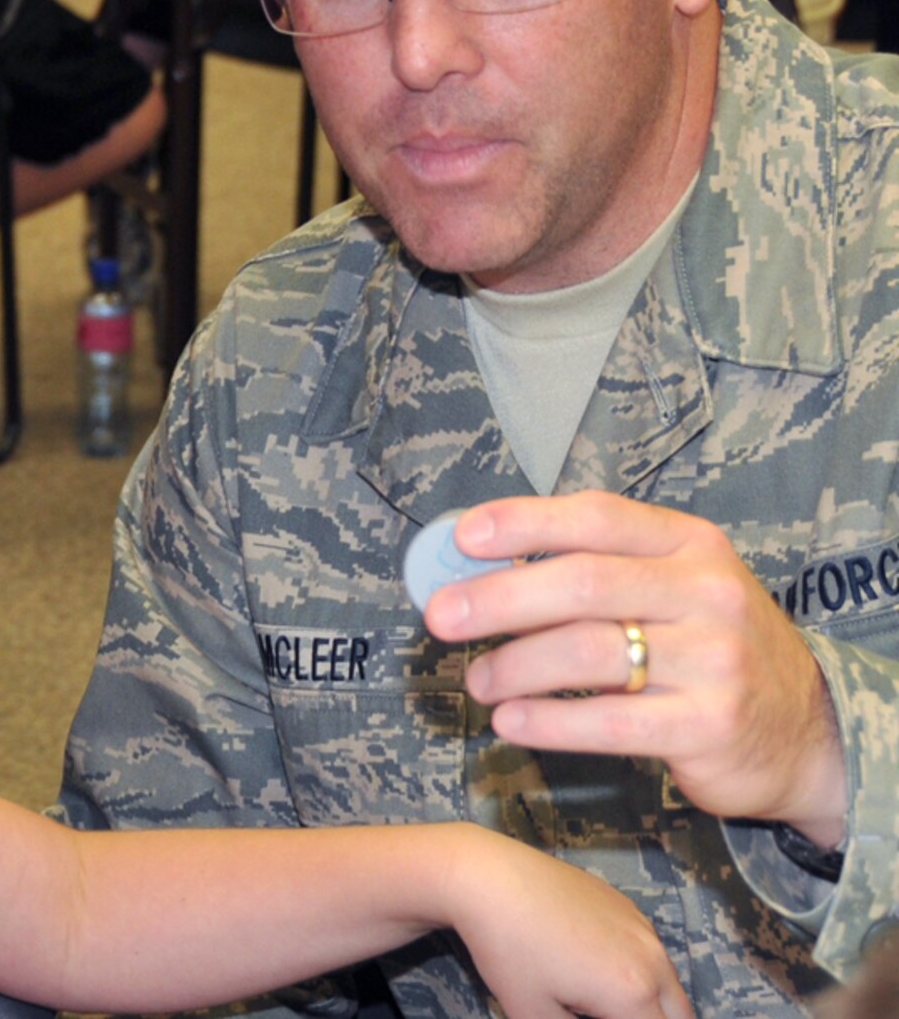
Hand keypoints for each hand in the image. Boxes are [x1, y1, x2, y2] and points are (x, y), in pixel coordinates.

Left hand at [423, 492, 845, 844]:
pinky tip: (511, 721)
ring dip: (515, 666)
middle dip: (499, 599)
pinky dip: (548, 722)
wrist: (806, 731)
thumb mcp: (671, 587)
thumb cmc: (709, 647)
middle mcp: (707, 593)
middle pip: (583, 583)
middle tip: (441, 617)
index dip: (524, 522)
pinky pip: (609, 722)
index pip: (597, 516)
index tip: (463, 538)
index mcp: (689, 544)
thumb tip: (477, 570)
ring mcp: (714, 661)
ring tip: (478, 681)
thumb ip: (592, 569)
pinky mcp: (709, 726)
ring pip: (588, 652)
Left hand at [443, 827, 690, 1017]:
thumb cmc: (509, 952)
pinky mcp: (625, 903)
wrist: (488, 877)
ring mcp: (642, 926)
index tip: (592, 1015)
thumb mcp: (532, 1013)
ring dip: (649, 999)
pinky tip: (591, 962)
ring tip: (599, 999)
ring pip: (668, 980)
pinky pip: (649, 947)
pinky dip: (637, 967)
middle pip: (678, 1015)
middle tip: (608, 1014)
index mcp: (633, 994)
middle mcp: (651, 959)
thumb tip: (585, 1018)